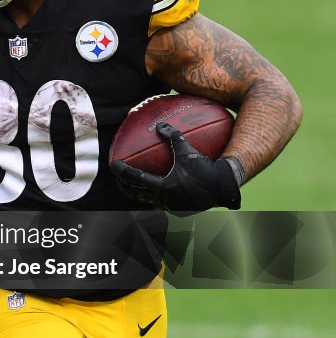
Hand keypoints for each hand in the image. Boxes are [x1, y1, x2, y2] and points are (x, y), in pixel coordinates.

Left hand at [110, 122, 240, 212]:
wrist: (224, 187)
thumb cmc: (205, 167)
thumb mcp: (187, 151)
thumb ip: (173, 137)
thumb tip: (161, 125)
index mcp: (163, 186)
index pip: (135, 178)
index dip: (122, 171)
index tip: (113, 164)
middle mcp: (165, 200)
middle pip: (137, 196)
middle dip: (124, 188)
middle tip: (118, 180)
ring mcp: (172, 208)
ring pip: (149, 203)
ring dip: (139, 195)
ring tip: (134, 188)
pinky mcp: (181, 212)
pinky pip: (163, 205)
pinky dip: (156, 199)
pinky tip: (156, 192)